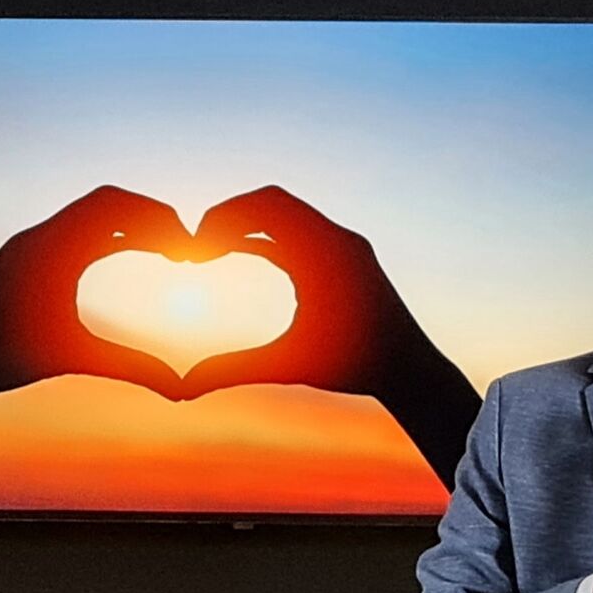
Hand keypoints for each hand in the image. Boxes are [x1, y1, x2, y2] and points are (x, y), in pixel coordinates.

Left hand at [0, 186, 190, 402]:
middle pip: (110, 202)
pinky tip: (137, 257)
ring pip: (95, 214)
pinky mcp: (32, 255)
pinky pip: (82, 230)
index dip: (160, 220)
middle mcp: (41, 236)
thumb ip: (130, 366)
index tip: (191, 250)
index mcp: (50, 248)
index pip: (114, 207)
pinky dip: (114, 236)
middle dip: (154, 219)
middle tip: (188, 249)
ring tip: (171, 254)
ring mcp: (35, 243)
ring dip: (135, 226)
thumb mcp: (70, 358)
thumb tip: (181, 389)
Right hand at [181, 185, 438, 399]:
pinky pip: (300, 232)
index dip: (221, 219)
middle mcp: (339, 240)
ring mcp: (346, 245)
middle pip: (273, 202)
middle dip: (229, 217)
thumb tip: (182, 389)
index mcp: (326, 254)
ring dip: (247, 225)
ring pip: (287, 215)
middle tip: (194, 245)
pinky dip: (267, 238)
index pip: (265, 207)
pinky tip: (236, 253)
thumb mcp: (291, 366)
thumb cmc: (356, 367)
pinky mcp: (347, 256)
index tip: (191, 248)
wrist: (411, 370)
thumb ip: (235, 370)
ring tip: (207, 250)